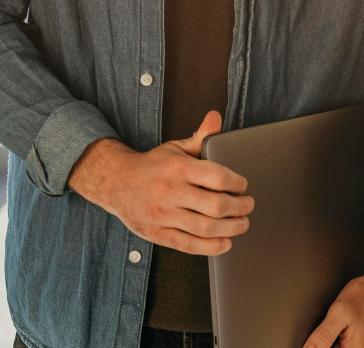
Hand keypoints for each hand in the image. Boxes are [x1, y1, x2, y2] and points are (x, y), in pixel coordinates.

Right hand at [67, 111, 252, 254]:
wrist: (115, 182)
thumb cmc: (153, 165)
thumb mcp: (175, 147)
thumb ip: (200, 137)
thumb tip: (216, 117)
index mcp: (177, 167)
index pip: (217, 176)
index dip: (236, 183)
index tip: (243, 186)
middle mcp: (169, 191)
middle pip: (215, 205)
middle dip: (240, 208)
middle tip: (248, 206)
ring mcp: (162, 214)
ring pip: (205, 228)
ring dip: (231, 229)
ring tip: (242, 224)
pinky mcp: (157, 234)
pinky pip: (189, 245)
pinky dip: (212, 247)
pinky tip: (225, 242)